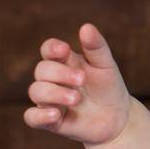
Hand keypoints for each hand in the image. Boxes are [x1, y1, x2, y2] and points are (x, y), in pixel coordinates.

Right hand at [25, 23, 134, 145]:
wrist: (118, 118)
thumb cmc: (109, 87)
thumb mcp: (106, 66)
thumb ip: (96, 47)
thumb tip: (86, 26)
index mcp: (65, 62)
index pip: (48, 50)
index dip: (52, 49)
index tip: (64, 51)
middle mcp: (53, 80)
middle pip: (42, 70)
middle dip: (60, 73)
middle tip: (82, 79)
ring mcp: (50, 100)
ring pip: (36, 92)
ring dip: (54, 93)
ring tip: (76, 98)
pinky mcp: (50, 121)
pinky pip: (32, 118)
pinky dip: (39, 116)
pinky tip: (55, 114)